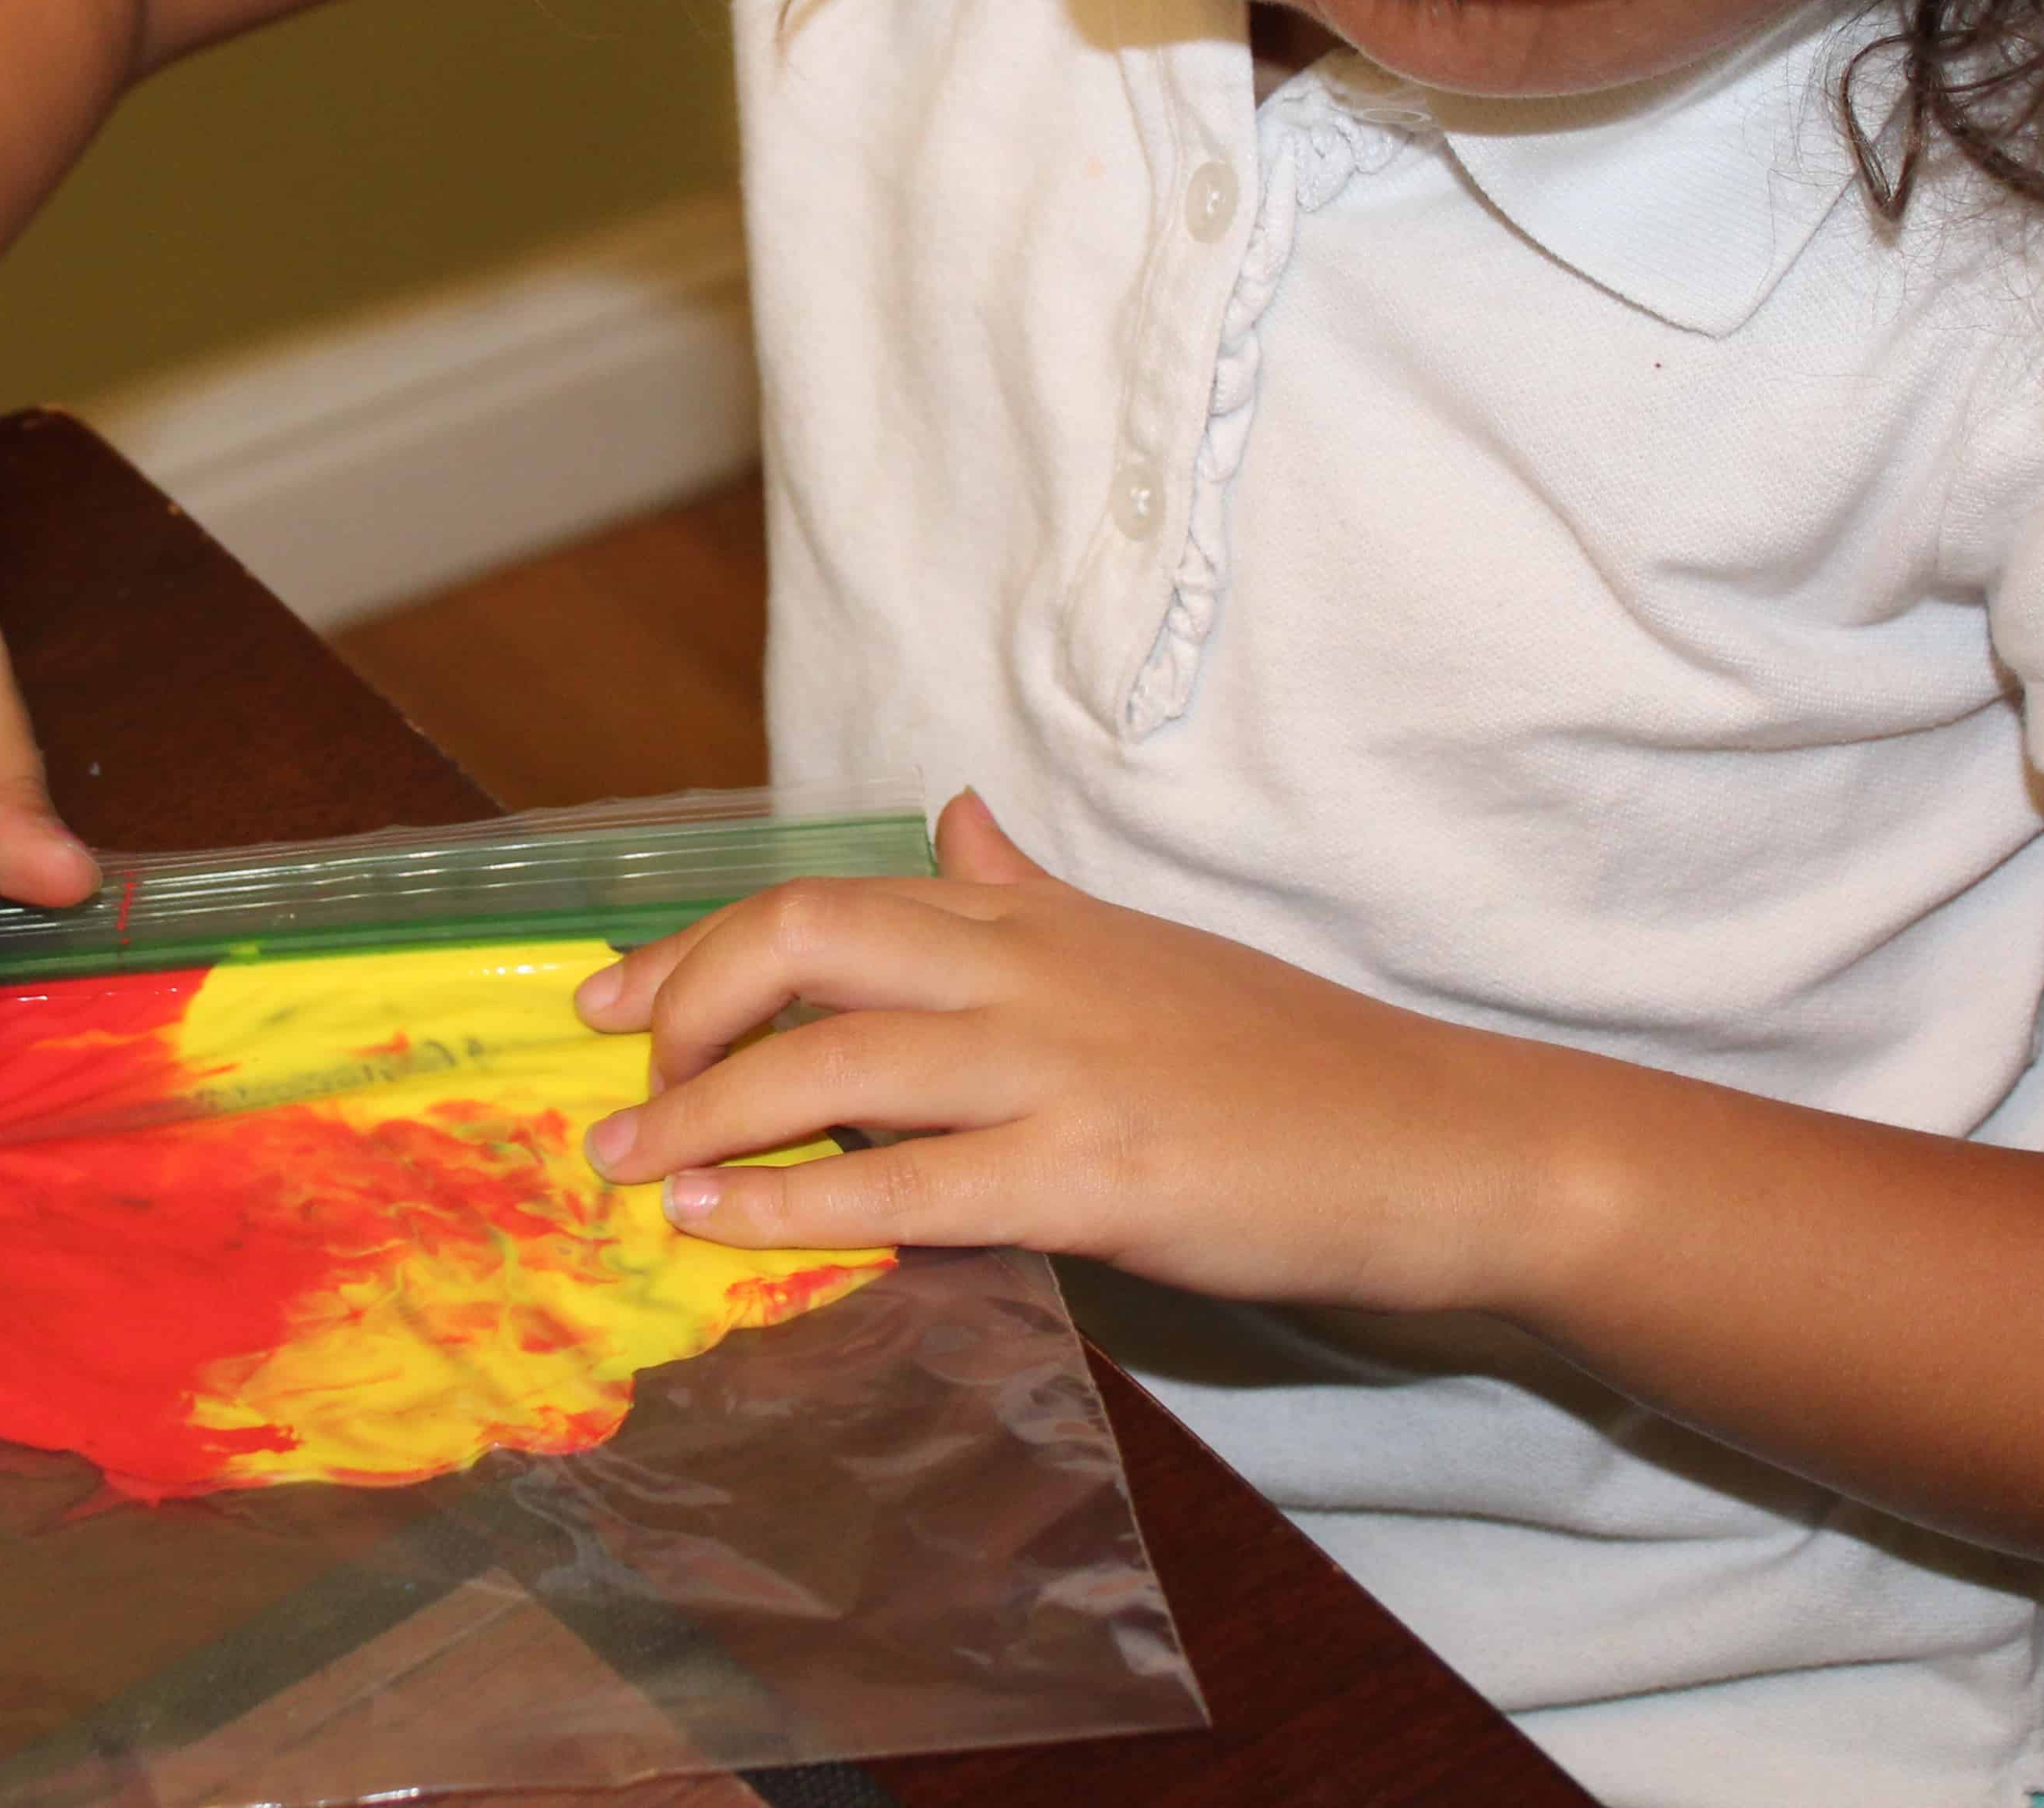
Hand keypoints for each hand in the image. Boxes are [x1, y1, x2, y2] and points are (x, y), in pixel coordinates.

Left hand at [571, 791, 1563, 1313]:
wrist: (1435, 1142)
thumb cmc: (1279, 1061)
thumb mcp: (1132, 944)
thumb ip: (1023, 888)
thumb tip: (950, 815)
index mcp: (1026, 914)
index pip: (819, 900)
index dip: (696, 948)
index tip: (608, 996)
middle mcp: (1026, 967)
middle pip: (800, 943)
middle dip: (680, 1008)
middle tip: (615, 1084)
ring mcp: (1058, 1068)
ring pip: (829, 1068)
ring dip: (702, 1117)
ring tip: (625, 1168)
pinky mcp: (1094, 1176)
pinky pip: (906, 1188)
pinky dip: (793, 1209)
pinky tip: (720, 1227)